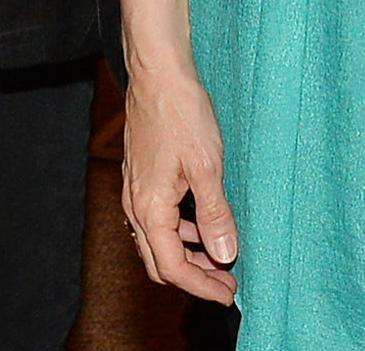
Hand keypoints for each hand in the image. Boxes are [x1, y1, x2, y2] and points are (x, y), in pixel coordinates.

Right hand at [120, 63, 238, 304]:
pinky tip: (203, 223)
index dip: (201, 286)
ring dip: (189, 255)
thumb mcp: (207, 166)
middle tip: (227, 283)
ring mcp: (136, 190)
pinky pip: (158, 219)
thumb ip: (215, 214)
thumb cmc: (180, 113)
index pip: (172, 266)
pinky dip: (181, 231)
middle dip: (194, 277)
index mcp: (149, 208)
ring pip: (158, 241)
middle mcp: (135, 204)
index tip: (228, 292)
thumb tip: (224, 253)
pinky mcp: (142, 177)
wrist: (157, 73)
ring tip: (221, 257)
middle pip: (160, 260)